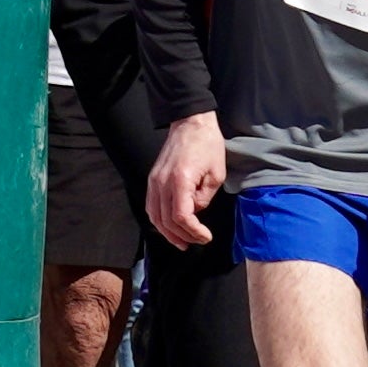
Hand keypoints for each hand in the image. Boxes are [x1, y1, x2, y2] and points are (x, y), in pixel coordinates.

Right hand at [145, 112, 226, 251]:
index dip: (193, 231)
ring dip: (168, 233)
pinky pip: (151, 206)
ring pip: (154, 216)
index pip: (181, 216)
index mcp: (180, 180)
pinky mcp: (152, 180)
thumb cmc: (208, 145)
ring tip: (183, 242)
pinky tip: (170, 228)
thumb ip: (204, 197)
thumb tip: (195, 212)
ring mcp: (153, 181)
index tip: (206, 237)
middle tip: (197, 242)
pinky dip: (159, 220)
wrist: (191, 124)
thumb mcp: (216, 174)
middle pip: (166, 220)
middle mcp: (161, 183)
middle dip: (183, 235)